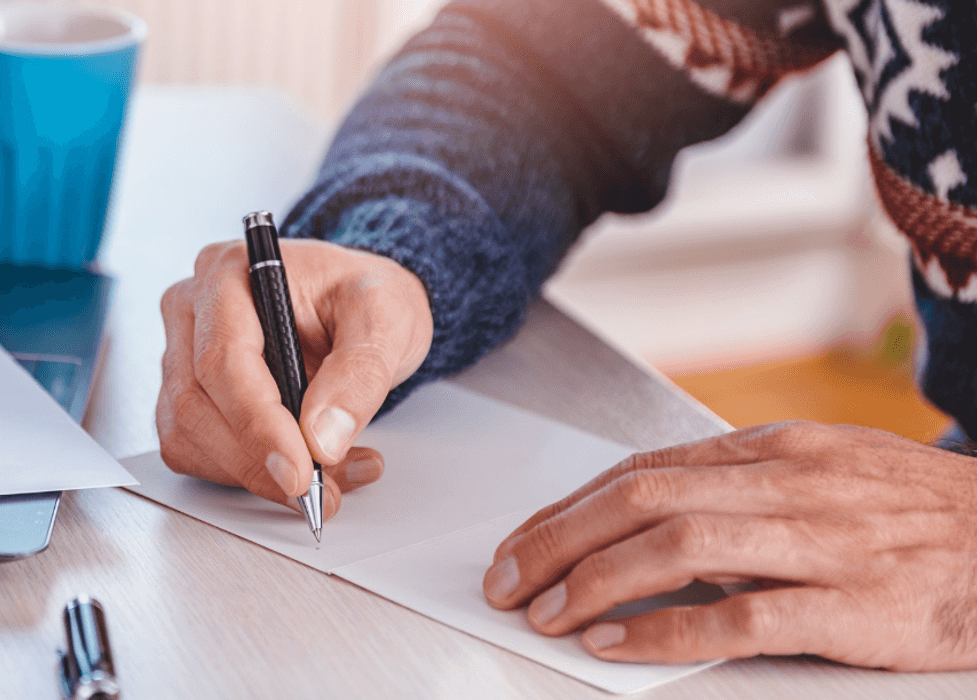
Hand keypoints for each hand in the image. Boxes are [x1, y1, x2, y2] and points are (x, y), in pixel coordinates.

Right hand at [157, 238, 431, 517]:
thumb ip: (359, 374)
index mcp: (230, 272)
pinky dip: (250, 475)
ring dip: (258, 475)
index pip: (223, 359)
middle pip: (198, 404)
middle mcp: (193, 310)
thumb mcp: (386, 319)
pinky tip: (306, 467)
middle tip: (323, 491)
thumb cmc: (364, 298)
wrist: (359, 310)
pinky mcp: (189, 396)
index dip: (258, 424)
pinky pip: (198, 452)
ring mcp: (182, 354)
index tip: (299, 472)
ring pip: (190, 436)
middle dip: (260, 461)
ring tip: (334, 476)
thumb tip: (322, 438)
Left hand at [482, 422, 976, 669]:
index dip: (569, 507)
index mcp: (774, 450)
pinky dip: (668, 631)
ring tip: (544, 613)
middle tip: (504, 579)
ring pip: (680, 544)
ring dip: (595, 580)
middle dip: (558, 539)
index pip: (643, 468)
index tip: (520, 540)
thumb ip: (742, 487)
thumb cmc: (919, 513)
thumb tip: (648, 513)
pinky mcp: (856, 607)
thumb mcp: (828, 472)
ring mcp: (824, 543)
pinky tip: (617, 646)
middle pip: (643, 498)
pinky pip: (743, 615)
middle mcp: (789, 484)